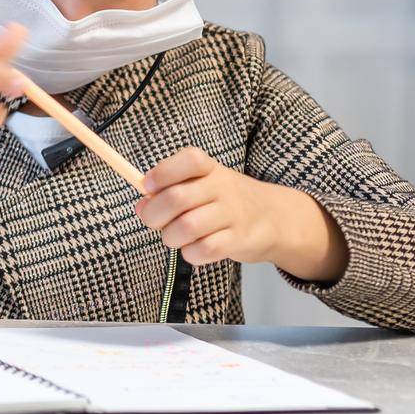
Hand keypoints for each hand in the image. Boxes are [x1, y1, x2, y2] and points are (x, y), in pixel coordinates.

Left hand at [135, 147, 348, 282]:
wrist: (274, 218)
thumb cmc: (223, 200)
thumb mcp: (201, 185)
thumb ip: (168, 191)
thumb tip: (140, 205)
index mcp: (209, 168)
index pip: (189, 160)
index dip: (162, 173)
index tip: (147, 187)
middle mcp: (223, 187)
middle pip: (177, 198)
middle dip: (153, 214)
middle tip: (153, 221)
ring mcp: (233, 213)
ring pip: (187, 227)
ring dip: (170, 237)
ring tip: (174, 237)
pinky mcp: (239, 239)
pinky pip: (204, 250)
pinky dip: (190, 253)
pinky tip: (192, 249)